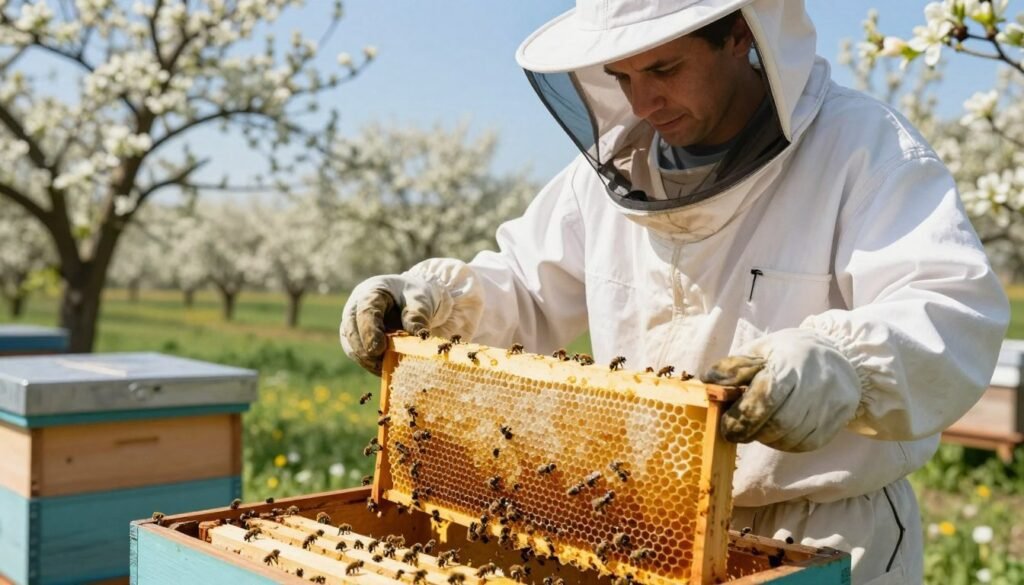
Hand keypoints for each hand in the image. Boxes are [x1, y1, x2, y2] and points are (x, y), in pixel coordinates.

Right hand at [340, 274, 445, 374]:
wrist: (408, 299)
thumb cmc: (413, 296)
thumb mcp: (419, 300)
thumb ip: (417, 315)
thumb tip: (421, 336)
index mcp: (371, 292)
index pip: (365, 311)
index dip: (369, 331)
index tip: (379, 349)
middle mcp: (356, 307)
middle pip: (351, 329)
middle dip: (364, 349)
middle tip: (380, 364)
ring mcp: (352, 323)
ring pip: (350, 344)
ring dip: (366, 359)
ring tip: (385, 369)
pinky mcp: (355, 338)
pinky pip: (357, 354)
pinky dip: (369, 364)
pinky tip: (384, 369)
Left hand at [702, 328, 861, 451]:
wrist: (838, 354)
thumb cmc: (787, 353)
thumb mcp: (758, 350)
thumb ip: (733, 368)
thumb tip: (708, 383)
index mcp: (790, 363)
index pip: (764, 398)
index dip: (741, 418)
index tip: (726, 427)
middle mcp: (815, 384)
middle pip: (779, 424)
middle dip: (752, 433)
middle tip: (738, 432)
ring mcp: (830, 403)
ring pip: (791, 437)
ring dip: (767, 439)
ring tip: (760, 427)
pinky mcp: (839, 418)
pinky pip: (806, 444)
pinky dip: (785, 443)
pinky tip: (778, 432)